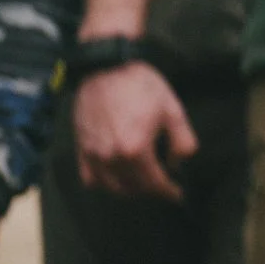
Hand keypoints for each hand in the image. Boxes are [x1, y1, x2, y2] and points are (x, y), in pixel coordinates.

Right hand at [74, 62, 196, 202]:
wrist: (106, 68)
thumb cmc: (142, 87)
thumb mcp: (173, 112)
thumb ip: (183, 142)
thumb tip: (178, 163)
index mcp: (136, 150)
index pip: (154, 184)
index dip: (168, 192)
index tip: (177, 195)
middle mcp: (111, 157)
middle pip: (133, 188)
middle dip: (151, 190)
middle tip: (162, 184)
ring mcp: (93, 154)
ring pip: (111, 187)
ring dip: (129, 189)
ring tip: (142, 181)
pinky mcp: (81, 147)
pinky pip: (90, 178)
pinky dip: (104, 182)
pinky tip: (116, 176)